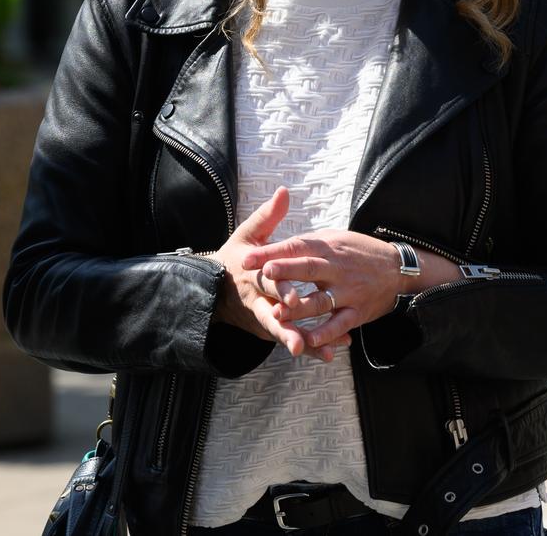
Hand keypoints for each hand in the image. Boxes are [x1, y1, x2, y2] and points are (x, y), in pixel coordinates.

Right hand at [210, 187, 312, 356]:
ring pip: (284, 333)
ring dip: (304, 343)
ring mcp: (264, 319)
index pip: (267, 284)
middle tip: (300, 342)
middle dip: (286, 329)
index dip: (280, 291)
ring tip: (324, 352)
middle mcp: (257, 302)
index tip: (294, 298)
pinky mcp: (271, 329)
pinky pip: (293, 338)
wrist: (214, 288)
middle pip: (272, 318)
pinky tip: (331, 353)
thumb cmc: (235, 258)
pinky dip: (312, 347)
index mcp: (253, 277)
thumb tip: (283, 192)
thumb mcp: (247, 235)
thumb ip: (267, 217)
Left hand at [242, 229, 454, 361]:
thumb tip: (274, 247)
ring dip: (299, 309)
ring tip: (277, 314)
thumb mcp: (335, 238)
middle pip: (309, 269)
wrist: (398, 269)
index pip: (297, 247)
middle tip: (263, 274)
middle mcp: (338, 268)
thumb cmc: (359, 253)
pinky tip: (309, 340)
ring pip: (321, 300)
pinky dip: (326, 333)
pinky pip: (340, 324)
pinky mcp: (358, 312)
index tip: (248, 258)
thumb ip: (307, 244)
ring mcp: (349, 291)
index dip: (272, 252)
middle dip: (286, 272)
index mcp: (329, 247)